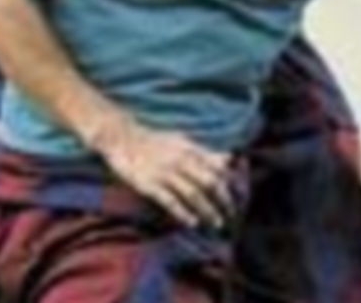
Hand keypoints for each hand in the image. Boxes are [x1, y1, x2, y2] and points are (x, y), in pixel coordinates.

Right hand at [95, 112, 233, 229]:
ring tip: (215, 223)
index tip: (236, 198)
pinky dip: (183, 212)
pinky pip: (170, 201)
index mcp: (189, 149)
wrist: (123, 138)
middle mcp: (180, 160)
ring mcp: (164, 172)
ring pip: (192, 194)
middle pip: (208, 182)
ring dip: (207, 210)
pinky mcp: (150, 184)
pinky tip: (193, 222)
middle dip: (222, 200)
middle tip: (230, 215)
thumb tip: (230, 159)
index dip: (229, 185)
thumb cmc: (155, 141)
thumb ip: (205, 152)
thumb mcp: (182, 141)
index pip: (216, 168)